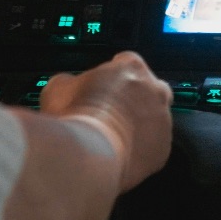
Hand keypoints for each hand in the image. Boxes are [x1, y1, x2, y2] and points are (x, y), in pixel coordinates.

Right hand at [38, 51, 172, 189]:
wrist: (88, 153)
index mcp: (131, 67)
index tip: (100, 88)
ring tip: (112, 139)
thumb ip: (70, 81)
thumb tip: (66, 86)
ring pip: (153, 121)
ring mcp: (162, 120)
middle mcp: (155, 90)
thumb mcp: (58, 88)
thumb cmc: (75, 117)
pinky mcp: (163, 149)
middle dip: (133, 99)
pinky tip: (120, 156)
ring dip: (138, 127)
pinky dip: (140, 151)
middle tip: (110, 113)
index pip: (126, 62)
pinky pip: (154, 148)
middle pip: (148, 90)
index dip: (111, 76)